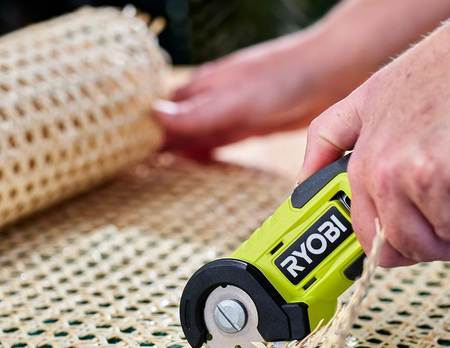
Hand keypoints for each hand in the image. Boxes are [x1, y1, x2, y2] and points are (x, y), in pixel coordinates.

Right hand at [153, 32, 372, 152]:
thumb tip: (153, 117)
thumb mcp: (234, 100)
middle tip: (131, 172)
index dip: (138, 132)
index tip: (118, 154)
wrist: (331, 73)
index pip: (158, 113)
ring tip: (153, 174)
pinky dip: (202, 155)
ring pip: (193, 137)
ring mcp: (229, 114)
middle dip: (153, 145)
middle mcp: (210, 100)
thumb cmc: (283, 77)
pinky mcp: (248, 127)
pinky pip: (217, 144)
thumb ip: (196, 114)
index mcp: (201, 89)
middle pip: (172, 127)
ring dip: (176, 153)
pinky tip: (195, 165)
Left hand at [298, 0, 449, 267]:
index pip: (365, 232)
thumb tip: (304, 183)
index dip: (390, 247)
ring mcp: (434, 177)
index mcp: (366, 158)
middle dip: (437, 243)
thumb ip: (332, 137)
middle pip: (409, 245)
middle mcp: (392, 171)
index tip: (404, 249)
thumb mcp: (372, 94)